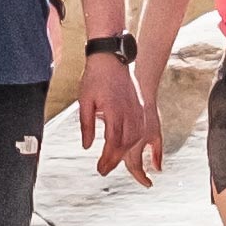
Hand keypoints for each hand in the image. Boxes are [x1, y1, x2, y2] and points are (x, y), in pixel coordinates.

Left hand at [74, 54, 161, 180]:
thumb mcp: (84, 101)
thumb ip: (86, 125)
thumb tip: (87, 146)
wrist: (111, 57)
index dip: (107, 159)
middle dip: (115, 159)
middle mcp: (128, 112)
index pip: (113, 142)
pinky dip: (135, 141)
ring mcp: (136, 108)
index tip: (100, 169)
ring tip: (114, 159)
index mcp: (114, 112)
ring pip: (136, 138)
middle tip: (104, 169)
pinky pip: (140, 128)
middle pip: (126, 144)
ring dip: (126, 151)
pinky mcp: (139, 105)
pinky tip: (128, 145)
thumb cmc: (95, 77)